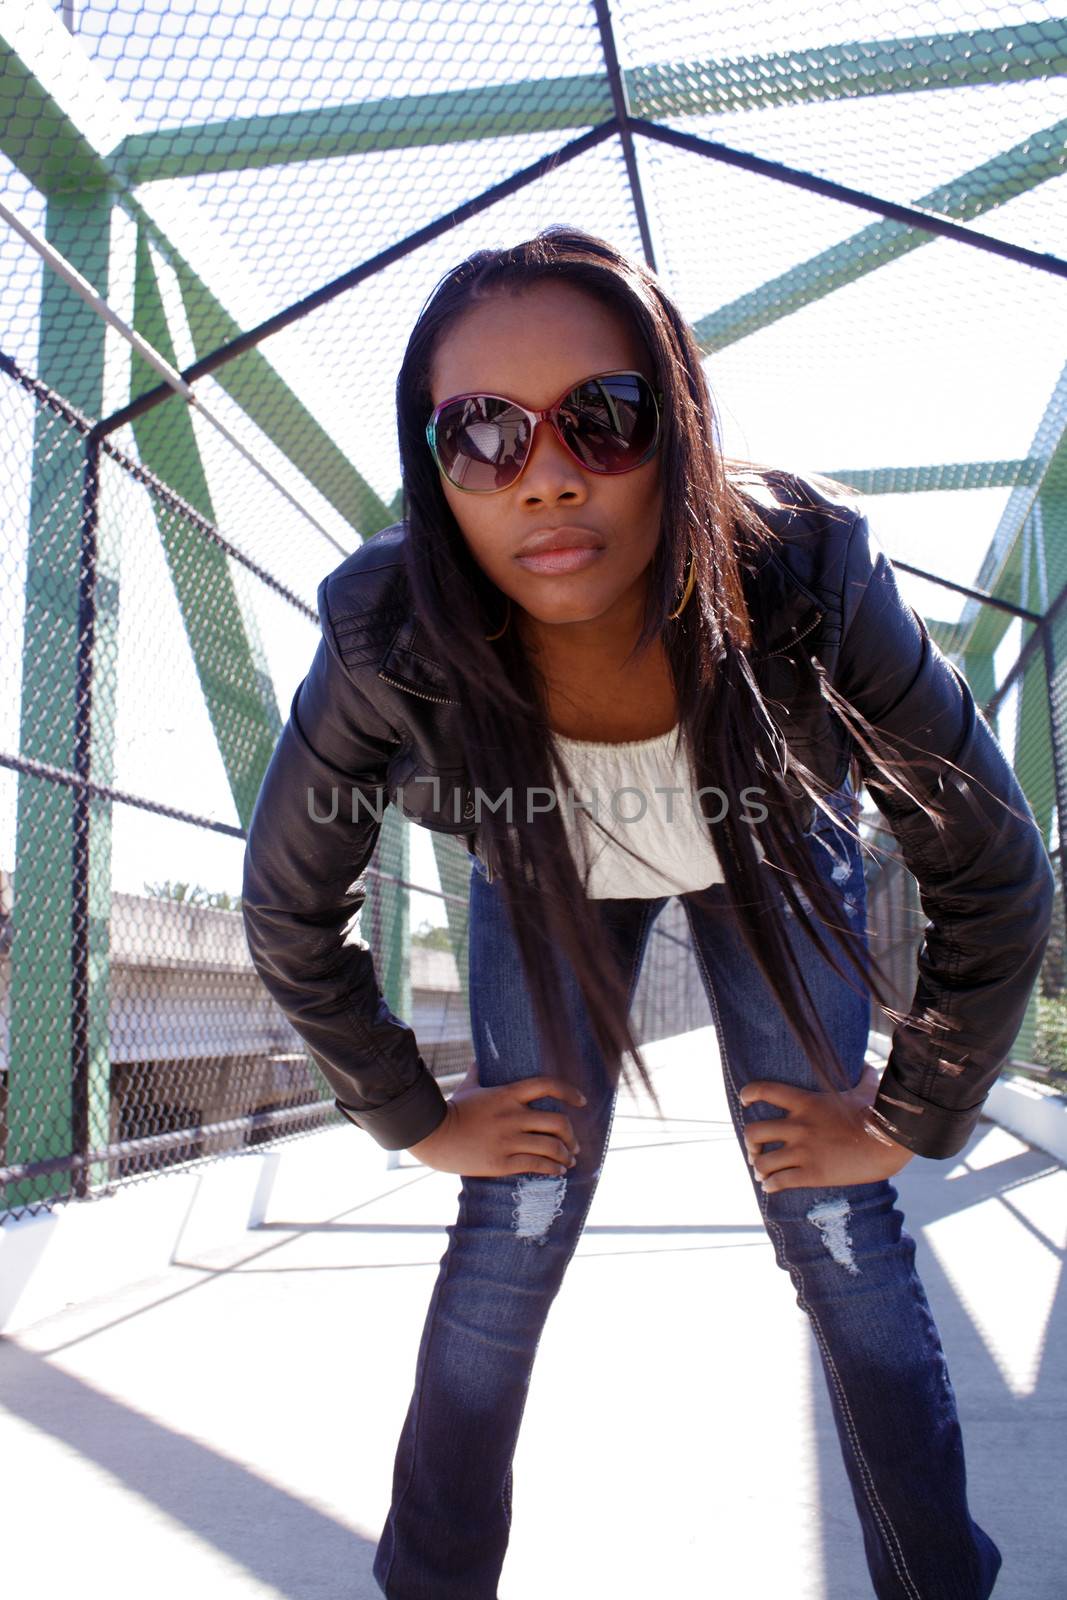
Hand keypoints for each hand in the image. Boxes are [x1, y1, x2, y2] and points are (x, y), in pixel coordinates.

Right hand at [407, 1062, 584, 1178]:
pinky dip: (552, 1169)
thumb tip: (477, 1058)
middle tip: (574, 1144)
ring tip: (568, 1160)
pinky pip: (537, 1165)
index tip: (581, 1101)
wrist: (433, 1135)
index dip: (570, 1092)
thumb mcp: (467, 1087)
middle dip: (572, 1135)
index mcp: (508, 1094)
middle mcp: (513, 1116)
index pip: (548, 1086)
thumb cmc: (451, 1110)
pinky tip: (557, 1172)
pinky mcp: (502, 1162)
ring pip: (552, 1147)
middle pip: (558, 1122)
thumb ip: (477, 1072)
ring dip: (565, 1155)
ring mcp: (508, 1140)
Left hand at [738, 1063, 914, 1191]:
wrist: (890, 1141)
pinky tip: (772, 1187)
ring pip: (762, 1162)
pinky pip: (779, 1182)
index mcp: (806, 1102)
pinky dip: (771, 1186)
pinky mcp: (812, 1174)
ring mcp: (804, 1151)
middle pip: (753, 1132)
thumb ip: (862, 1075)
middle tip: (756, 1150)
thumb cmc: (879, 1114)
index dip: (748, 1094)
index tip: (745, 1101)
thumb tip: (868, 1064)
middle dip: (750, 1143)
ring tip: (763, 1173)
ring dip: (759, 1168)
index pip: (764, 1090)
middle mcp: (798, 1126)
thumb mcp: (867, 1088)